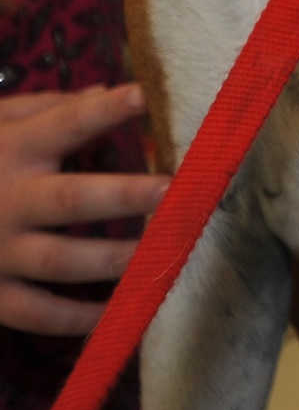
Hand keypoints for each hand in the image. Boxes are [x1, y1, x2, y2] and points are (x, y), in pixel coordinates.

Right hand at [0, 85, 169, 334]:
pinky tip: (117, 313)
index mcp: (13, 150)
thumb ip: (45, 107)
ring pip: (61, 262)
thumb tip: (105, 91)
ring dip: (114, 260)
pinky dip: (77, 319)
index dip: (102, 111)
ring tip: (161, 254)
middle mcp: (8, 200)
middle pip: (70, 200)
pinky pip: (37, 313)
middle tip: (170, 190)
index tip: (143, 95)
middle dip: (122, 196)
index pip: (64, 124)